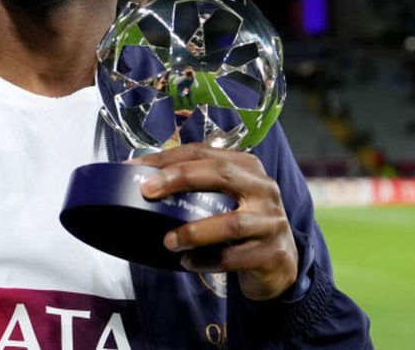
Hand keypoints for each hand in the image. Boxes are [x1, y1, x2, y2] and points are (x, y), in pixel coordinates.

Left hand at [132, 144, 297, 300]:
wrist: (280, 262)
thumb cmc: (241, 222)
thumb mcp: (225, 196)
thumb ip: (196, 184)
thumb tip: (144, 178)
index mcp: (247, 166)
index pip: (203, 152)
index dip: (167, 158)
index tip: (134, 168)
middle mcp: (263, 188)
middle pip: (221, 173)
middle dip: (180, 179)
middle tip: (148, 192)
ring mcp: (271, 220)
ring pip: (231, 223)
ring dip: (194, 232)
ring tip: (169, 242)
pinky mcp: (272, 253)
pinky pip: (234, 257)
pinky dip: (206, 261)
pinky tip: (188, 262)